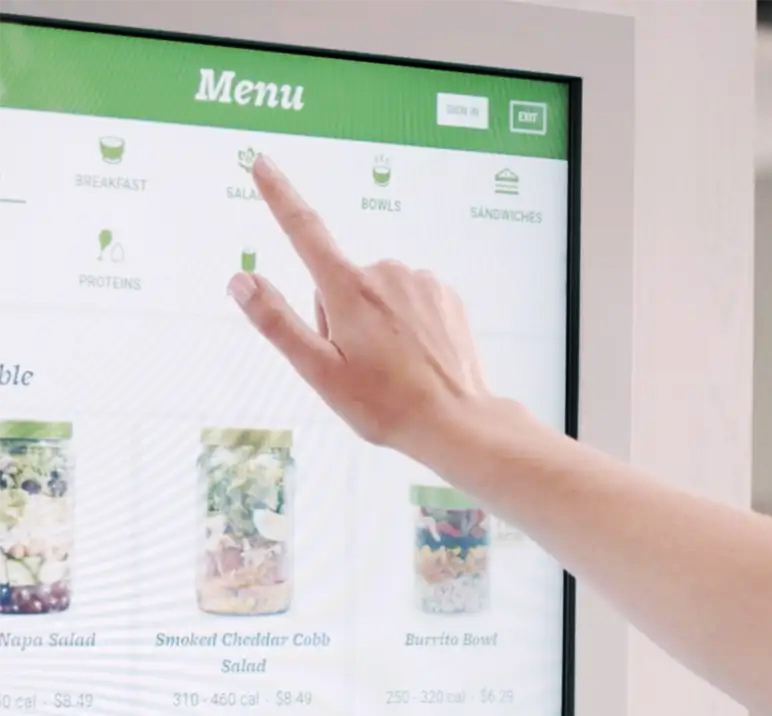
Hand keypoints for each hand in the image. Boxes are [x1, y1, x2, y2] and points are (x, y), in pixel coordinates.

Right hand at [227, 155, 488, 455]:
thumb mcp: (320, 371)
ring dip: (375, 324)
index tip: (261, 162)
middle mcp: (385, 272)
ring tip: (391, 368)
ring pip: (377, 295)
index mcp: (348, 290)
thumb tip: (240, 280)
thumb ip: (277, 322)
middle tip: (358, 364)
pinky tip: (416, 358)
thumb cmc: (385, 404)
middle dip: (339, 317)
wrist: (456, 421)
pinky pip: (409, 300)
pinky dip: (406, 324)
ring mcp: (419, 281)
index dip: (280, 196)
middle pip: (340, 284)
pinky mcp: (446, 295)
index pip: (304, 231)